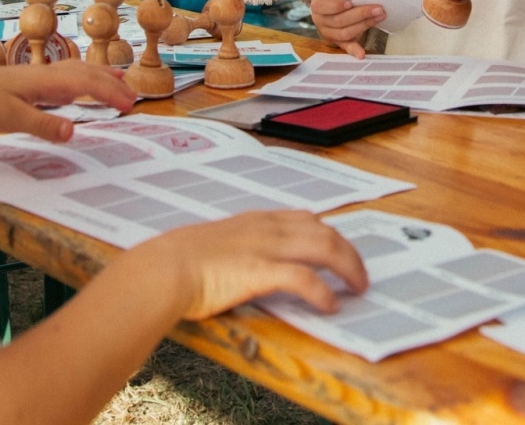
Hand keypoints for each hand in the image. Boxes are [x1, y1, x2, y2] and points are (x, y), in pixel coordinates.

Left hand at [0, 61, 134, 141]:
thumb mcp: (9, 119)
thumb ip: (42, 125)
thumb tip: (74, 132)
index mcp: (45, 81)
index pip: (87, 84)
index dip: (110, 93)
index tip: (130, 105)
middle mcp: (46, 74)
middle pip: (88, 73)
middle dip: (113, 84)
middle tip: (134, 99)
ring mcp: (40, 75)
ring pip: (78, 70)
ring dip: (101, 76)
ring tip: (122, 80)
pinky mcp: (32, 81)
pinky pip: (67, 74)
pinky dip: (84, 77)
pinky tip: (83, 85)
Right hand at [132, 210, 368, 319]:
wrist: (164, 269)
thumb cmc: (179, 262)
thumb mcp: (215, 245)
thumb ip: (237, 249)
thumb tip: (243, 266)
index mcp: (256, 221)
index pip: (306, 218)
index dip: (330, 233)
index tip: (340, 248)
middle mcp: (267, 229)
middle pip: (325, 231)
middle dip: (349, 252)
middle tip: (360, 274)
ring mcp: (266, 248)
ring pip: (324, 248)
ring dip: (348, 267)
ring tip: (358, 287)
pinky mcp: (262, 272)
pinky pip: (304, 279)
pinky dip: (323, 292)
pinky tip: (331, 305)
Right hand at [309, 0, 380, 57]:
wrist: (335, 10)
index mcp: (317, 5)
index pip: (321, 6)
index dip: (335, 5)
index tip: (349, 3)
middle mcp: (320, 21)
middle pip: (339, 20)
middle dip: (360, 14)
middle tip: (378, 9)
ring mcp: (329, 34)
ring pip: (345, 33)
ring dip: (365, 25)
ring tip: (379, 17)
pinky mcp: (339, 43)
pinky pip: (347, 47)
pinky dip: (355, 51)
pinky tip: (362, 54)